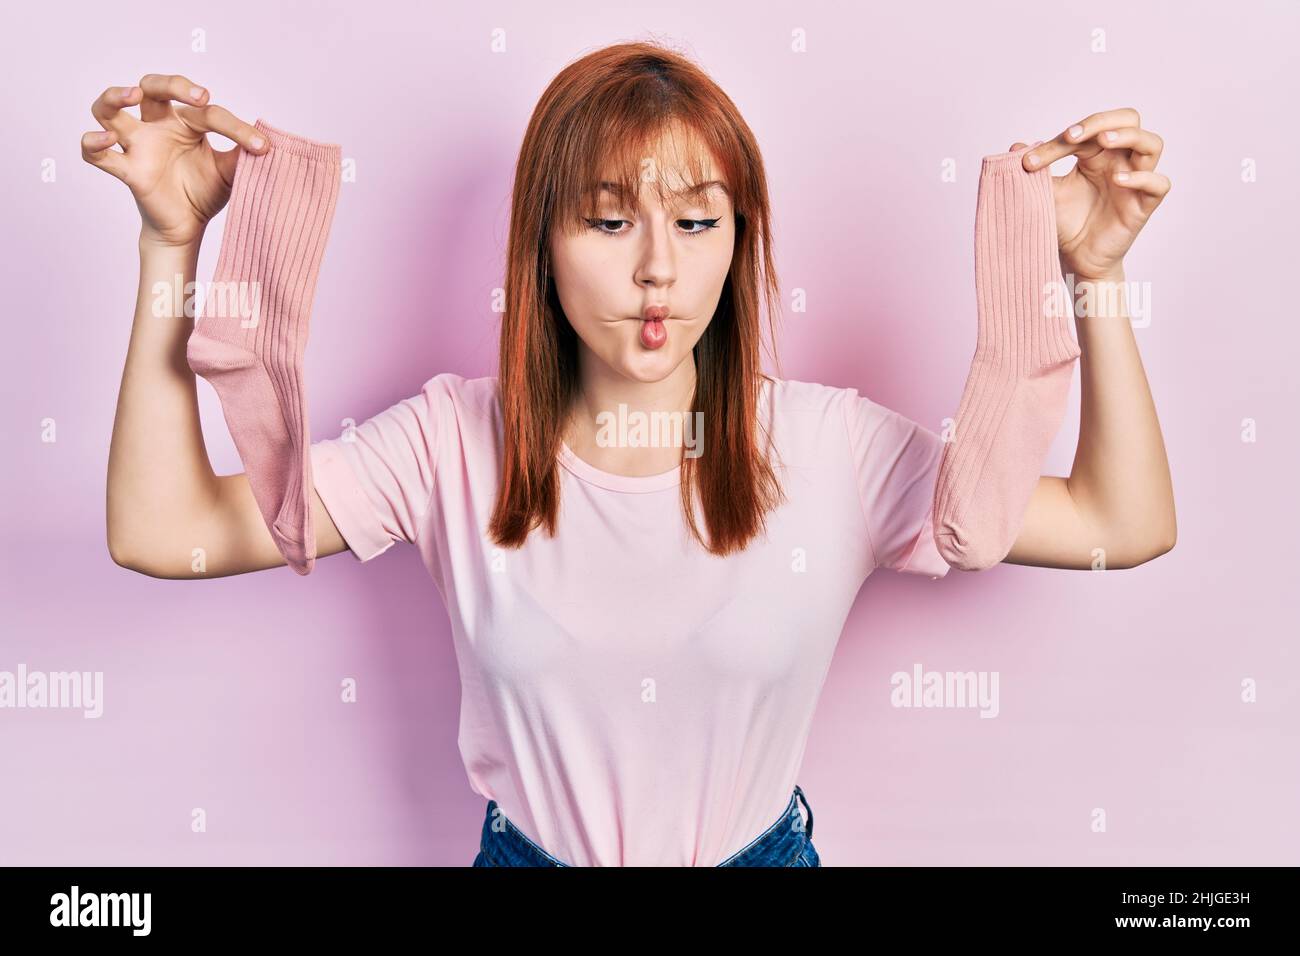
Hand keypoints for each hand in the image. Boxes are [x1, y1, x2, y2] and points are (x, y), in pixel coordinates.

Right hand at [81, 74, 268, 248]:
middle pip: (150, 86)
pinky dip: (94, 142)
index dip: (236, 128)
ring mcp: (137, 146)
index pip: (208, 112)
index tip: (262, 147)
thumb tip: (268, 143)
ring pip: (108, 108)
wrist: (188, 228)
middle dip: (171, 84)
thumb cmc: (205, 193)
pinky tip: (108, 139)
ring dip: (114, 96)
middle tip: (199, 97)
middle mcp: (157, 126)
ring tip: (133, 95)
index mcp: (185, 122)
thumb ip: (243, 155)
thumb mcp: (230, 173)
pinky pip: (95, 153)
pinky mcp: (127, 170)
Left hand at [1012, 107, 1170, 281]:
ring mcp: (1135, 181)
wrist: (1074, 258)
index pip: (1088, 130)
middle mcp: (1120, 161)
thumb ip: (1036, 169)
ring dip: (1129, 136)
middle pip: (1129, 120)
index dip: (1060, 140)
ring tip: (1103, 141)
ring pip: (1152, 144)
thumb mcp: (1046, 193)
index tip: (1029, 161)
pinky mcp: (1144, 205)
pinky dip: (1142, 178)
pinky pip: (1159, 184)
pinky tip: (1118, 180)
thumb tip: (1015, 146)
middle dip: (1102, 121)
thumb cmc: (1065, 223)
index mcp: (1097, 154)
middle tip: (1072, 135)